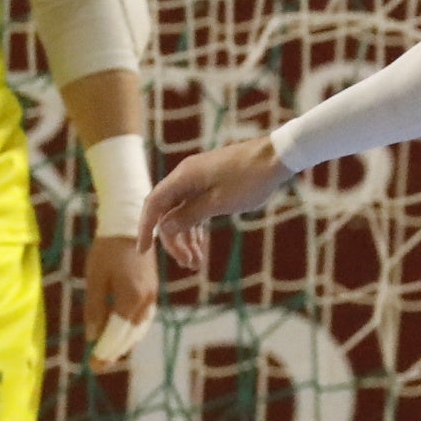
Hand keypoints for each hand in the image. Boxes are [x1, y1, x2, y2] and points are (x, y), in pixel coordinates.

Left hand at [83, 233, 155, 370]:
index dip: (104, 351)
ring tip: (109, 354)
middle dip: (114, 352)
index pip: (117, 334)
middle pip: (130, 336)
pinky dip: (133, 332)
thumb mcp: (95, 278)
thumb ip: (95, 308)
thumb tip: (93, 337)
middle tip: (98, 366)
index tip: (93, 366)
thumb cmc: (107, 250)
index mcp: (130, 299)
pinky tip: (124, 335)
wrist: (130, 225)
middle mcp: (145, 302)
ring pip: (139, 330)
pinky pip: (143, 320)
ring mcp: (151, 297)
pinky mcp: (152, 292)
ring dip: (124, 344)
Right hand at [141, 134, 295, 268]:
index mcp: (183, 177)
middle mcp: (186, 177)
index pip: (154, 205)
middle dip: (174, 241)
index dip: (146, 228)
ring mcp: (199, 180)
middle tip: (187, 264)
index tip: (144, 251)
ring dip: (187, 238)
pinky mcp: (212, 184)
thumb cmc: (249, 179)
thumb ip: (189, 215)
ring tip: (195, 264)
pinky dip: (197, 228)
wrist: (277, 157)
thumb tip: (164, 228)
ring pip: (183, 213)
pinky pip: (196, 209)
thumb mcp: (218, 203)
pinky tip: (200, 247)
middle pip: (168, 212)